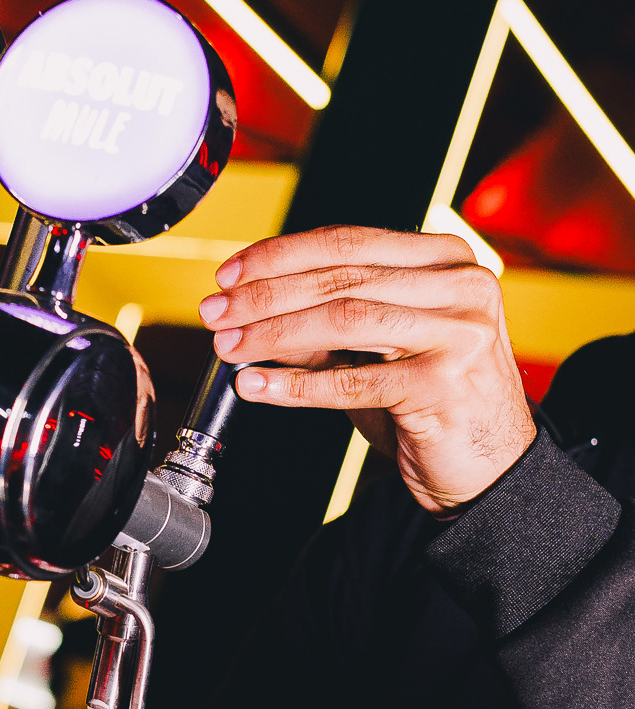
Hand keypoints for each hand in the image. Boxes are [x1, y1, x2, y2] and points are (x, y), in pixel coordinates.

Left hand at [197, 226, 535, 513]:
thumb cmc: (434, 402)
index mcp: (445, 260)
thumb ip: (328, 322)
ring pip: (342, 320)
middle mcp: (459, 286)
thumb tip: (251, 309)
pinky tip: (257, 385)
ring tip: (230, 347)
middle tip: (217, 312)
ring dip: (273, 334)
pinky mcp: (444, 384)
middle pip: (340, 278)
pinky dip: (294, 385)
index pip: (348, 241)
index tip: (230, 272)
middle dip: (265, 294)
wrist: (491, 467)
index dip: (280, 254)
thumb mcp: (379, 348)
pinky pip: (351, 381)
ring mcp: (458, 333)